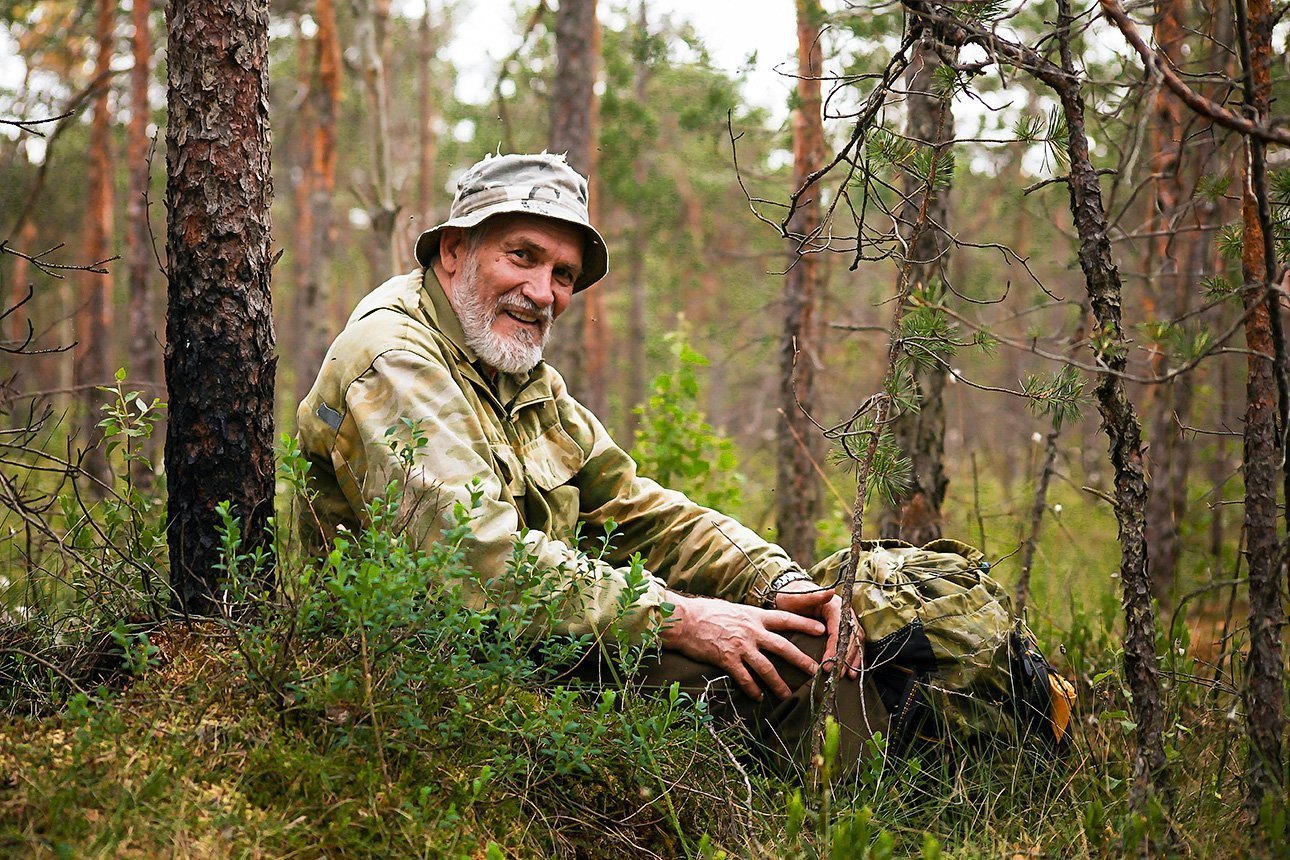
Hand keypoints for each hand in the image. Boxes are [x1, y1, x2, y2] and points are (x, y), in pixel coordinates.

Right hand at [660, 590, 825, 700]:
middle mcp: (751, 631)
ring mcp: (740, 646)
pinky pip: (744, 678)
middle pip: (784, 647)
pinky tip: (758, 697)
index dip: (805, 623)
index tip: (823, 629)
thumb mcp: (733, 609)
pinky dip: (753, 689)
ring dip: (779, 683)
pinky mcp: (727, 659)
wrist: (684, 620)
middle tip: (817, 671)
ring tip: (789, 695)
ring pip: (767, 668)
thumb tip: (758, 623)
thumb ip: (749, 618)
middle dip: (802, 660)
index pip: (786, 619)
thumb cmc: (706, 612)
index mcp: (754, 616)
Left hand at [773, 579, 862, 679]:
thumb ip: (812, 596)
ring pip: (856, 642)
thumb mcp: (797, 597)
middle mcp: (844, 613)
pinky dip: (854, 657)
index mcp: (836, 606)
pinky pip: (854, 644)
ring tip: (847, 676)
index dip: (836, 647)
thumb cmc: (791, 597)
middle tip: (837, 674)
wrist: (790, 595)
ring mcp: (846, 621)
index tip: (828, 662)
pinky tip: (852, 671)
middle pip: (851, 637)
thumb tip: (831, 592)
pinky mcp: (843, 629)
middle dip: (846, 657)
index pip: (840, 628)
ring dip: (853, 659)